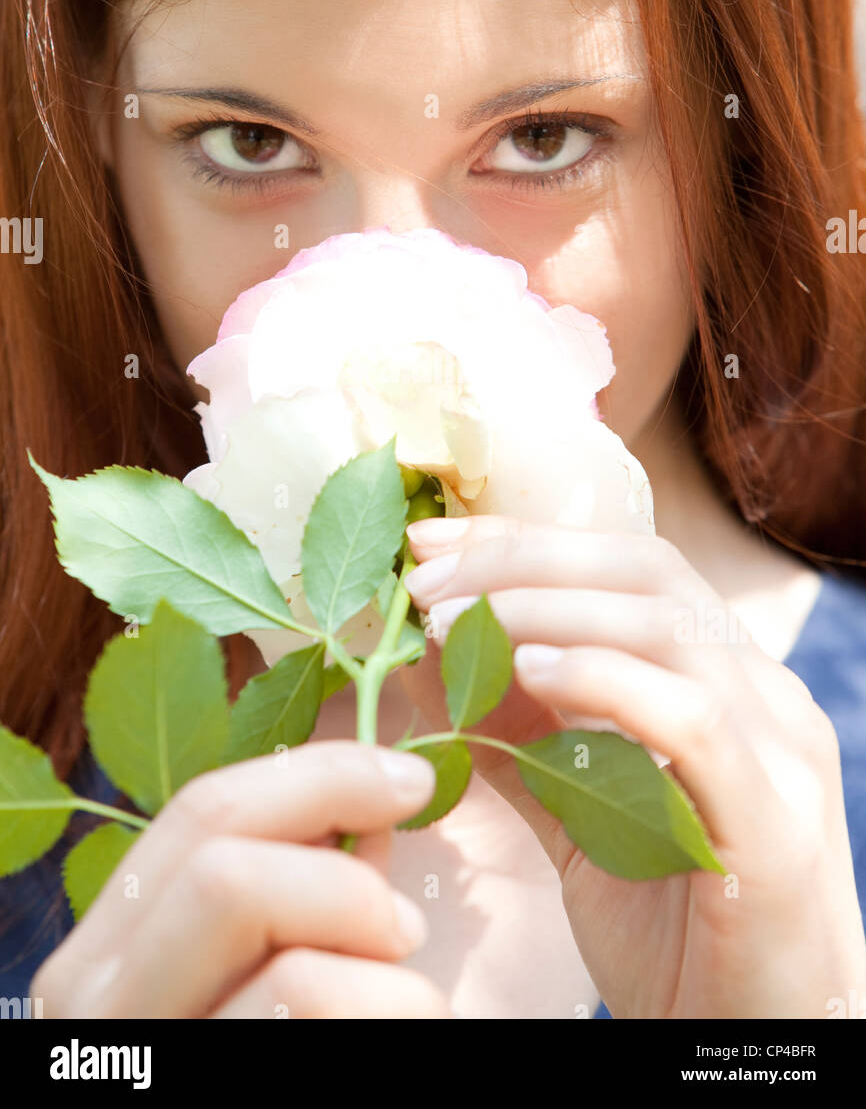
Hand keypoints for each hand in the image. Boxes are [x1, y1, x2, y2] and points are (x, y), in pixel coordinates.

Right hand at [32, 741, 451, 1018]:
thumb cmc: (323, 1044)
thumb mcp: (305, 954)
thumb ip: (320, 878)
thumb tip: (380, 787)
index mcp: (119, 944)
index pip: (204, 809)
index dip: (319, 774)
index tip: (416, 777)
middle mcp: (99, 1002)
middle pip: (221, 860)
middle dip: (341, 867)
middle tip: (409, 920)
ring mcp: (144, 1060)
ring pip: (273, 948)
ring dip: (376, 966)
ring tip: (405, 998)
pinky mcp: (202, 1090)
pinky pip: (309, 1012)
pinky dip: (390, 1016)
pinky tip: (399, 1044)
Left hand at [402, 515, 865, 1017]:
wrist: (755, 1047)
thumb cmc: (670, 928)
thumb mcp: (573, 809)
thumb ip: (513, 730)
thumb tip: (428, 652)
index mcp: (720, 678)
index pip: (622, 565)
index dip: (520, 542)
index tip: (428, 543)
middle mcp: (760, 693)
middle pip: (645, 573)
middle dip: (521, 563)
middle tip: (425, 584)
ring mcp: (779, 749)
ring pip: (669, 629)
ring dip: (546, 611)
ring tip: (454, 623)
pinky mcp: (776, 821)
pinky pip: (696, 723)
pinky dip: (608, 681)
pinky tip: (531, 673)